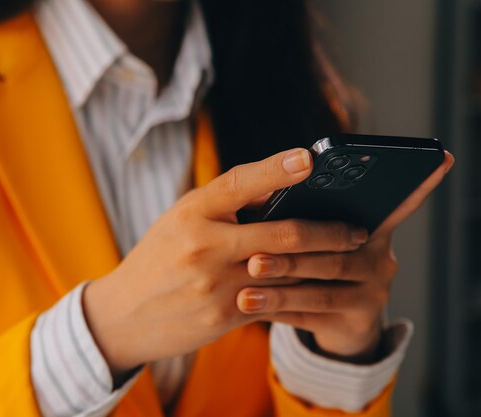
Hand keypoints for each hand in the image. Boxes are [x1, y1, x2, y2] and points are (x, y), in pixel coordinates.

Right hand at [82, 148, 368, 375]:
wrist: (123, 316)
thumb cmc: (158, 259)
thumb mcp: (180, 220)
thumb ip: (225, 205)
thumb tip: (281, 188)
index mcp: (191, 212)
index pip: (239, 182)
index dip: (277, 168)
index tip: (310, 158)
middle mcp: (203, 245)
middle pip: (282, 233)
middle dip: (328, 231)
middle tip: (357, 229)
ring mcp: (215, 284)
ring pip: (287, 270)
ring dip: (325, 262)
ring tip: (351, 254)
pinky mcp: (224, 315)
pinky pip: (275, 299)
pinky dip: (301, 289)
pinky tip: (323, 284)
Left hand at [236, 151, 454, 358]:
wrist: (335, 325)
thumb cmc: (318, 266)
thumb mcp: (320, 240)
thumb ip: (309, 219)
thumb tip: (269, 191)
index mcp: (372, 229)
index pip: (398, 204)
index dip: (419, 185)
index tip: (442, 158)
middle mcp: (381, 260)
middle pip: (336, 252)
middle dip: (293, 253)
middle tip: (255, 253)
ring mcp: (373, 294)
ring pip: (322, 287)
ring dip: (281, 283)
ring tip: (247, 280)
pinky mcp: (357, 323)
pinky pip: (312, 316)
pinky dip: (278, 309)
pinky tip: (249, 304)